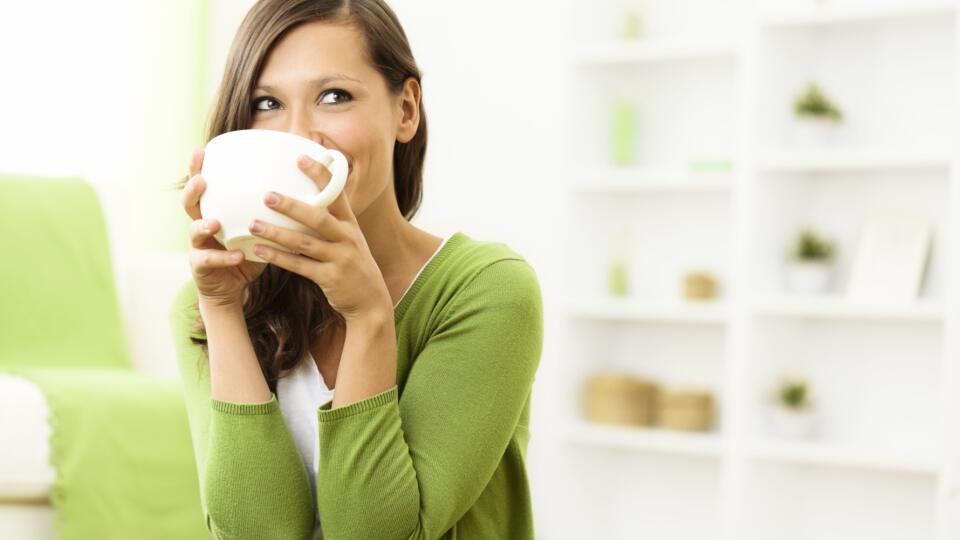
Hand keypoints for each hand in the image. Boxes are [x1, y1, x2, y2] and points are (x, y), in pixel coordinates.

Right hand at [182, 146, 267, 307]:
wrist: (232, 289)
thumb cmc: (247, 254)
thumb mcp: (258, 230)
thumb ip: (270, 212)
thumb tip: (303, 190)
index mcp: (214, 212)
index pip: (203, 186)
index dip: (198, 168)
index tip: (202, 149)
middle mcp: (201, 226)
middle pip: (189, 204)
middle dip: (192, 190)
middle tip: (201, 180)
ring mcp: (198, 247)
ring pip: (194, 232)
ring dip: (203, 226)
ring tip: (214, 223)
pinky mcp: (201, 268)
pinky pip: (210, 261)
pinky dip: (224, 258)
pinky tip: (237, 256)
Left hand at [248, 154, 390, 321]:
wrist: (370, 301)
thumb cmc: (352, 265)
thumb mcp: (349, 239)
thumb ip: (330, 222)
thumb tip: (300, 201)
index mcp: (350, 224)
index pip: (336, 194)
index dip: (321, 175)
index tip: (301, 157)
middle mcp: (347, 238)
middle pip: (318, 218)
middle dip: (292, 206)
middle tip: (267, 195)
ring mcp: (340, 258)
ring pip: (304, 243)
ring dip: (277, 233)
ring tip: (253, 224)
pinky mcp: (330, 278)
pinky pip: (299, 266)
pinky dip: (278, 257)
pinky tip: (259, 250)